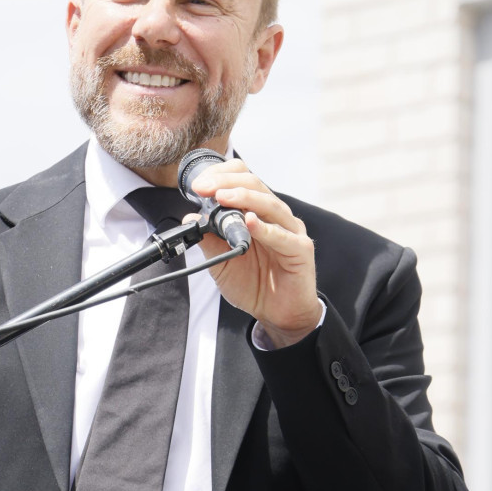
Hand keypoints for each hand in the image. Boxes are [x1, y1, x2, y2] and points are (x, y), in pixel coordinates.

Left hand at [190, 160, 321, 346]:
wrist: (278, 314)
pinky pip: (283, 236)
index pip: (243, 179)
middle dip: (226, 183)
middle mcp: (275, 217)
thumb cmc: (254, 284)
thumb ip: (209, 239)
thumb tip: (190, 218)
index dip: (221, 176)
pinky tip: (250, 222)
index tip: (197, 185)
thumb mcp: (222, 261)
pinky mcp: (301, 250)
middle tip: (204, 188)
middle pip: (255, 185)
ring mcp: (290, 231)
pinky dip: (265, 228)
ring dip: (244, 198)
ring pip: (269, 204)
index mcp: (257, 213)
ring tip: (222, 197)